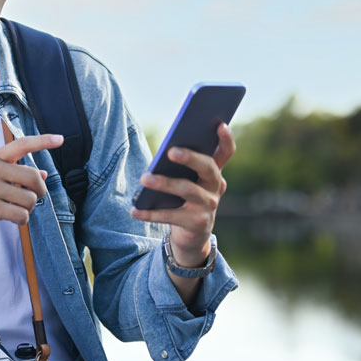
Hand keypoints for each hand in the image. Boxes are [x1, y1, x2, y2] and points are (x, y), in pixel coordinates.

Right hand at [0, 133, 60, 291]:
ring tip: (16, 209)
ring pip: (30, 199)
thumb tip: (43, 175)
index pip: (22, 144)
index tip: (60, 139)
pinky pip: (22, 215)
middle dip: (39, 191)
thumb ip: (14, 172)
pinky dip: (22, 219)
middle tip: (33, 197)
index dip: (43, 141)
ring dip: (29, 208)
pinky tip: (13, 218)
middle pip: (34, 177)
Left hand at [131, 123, 235, 266]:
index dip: (226, 138)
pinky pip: (170, 216)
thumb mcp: (188, 180)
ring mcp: (209, 206)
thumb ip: (182, 166)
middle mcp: (216, 187)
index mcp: (214, 171)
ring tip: (145, 178)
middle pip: (207, 167)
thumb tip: (164, 152)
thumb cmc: (184, 199)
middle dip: (190, 157)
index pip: (226, 152)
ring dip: (164, 183)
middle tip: (170, 151)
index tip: (219, 124)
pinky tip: (134, 210)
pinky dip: (150, 213)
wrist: (191, 235)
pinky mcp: (197, 223)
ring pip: (187, 189)